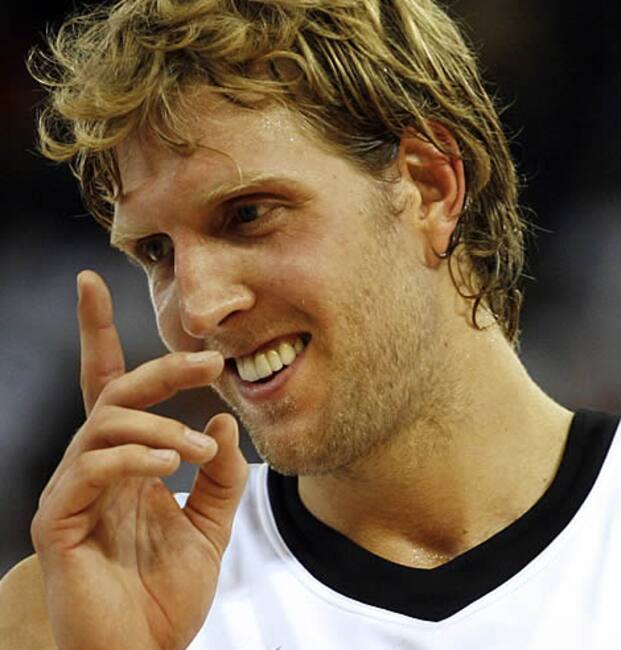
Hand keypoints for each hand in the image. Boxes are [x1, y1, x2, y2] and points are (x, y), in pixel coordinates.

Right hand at [31, 270, 248, 649]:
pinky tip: (170, 465)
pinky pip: (92, 466)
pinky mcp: (59, 519)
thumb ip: (222, 477)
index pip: (115, 390)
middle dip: (162, 368)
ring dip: (160, 425)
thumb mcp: (212, 528)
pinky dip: (133, 456)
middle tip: (208, 361)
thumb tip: (225, 422)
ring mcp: (76, 490)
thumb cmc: (166, 594)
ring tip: (199, 447)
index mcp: (131, 463)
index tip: (91, 281)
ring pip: (107, 422)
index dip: (98, 333)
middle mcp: (99, 466)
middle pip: (117, 391)